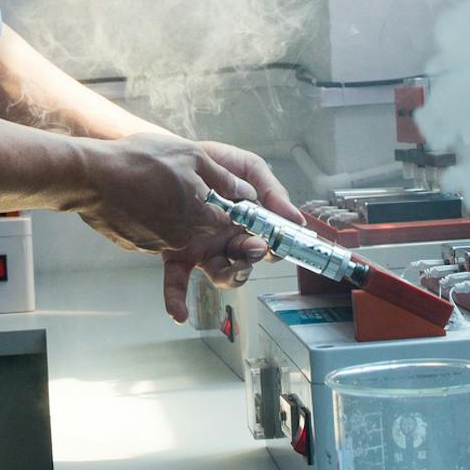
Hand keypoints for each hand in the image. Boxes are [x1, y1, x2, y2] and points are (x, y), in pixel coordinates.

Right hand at [72, 132, 257, 256]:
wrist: (91, 176)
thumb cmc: (141, 161)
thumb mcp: (191, 156)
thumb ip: (223, 178)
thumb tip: (245, 192)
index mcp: (201, 217)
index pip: (228, 221)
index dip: (230, 207)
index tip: (226, 196)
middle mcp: (182, 238)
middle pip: (203, 229)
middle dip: (200, 211)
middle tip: (183, 186)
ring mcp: (156, 245)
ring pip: (177, 232)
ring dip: (174, 215)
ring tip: (156, 186)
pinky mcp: (136, 245)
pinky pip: (153, 234)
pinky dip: (152, 220)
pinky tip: (139, 197)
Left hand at [159, 139, 304, 322]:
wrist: (173, 155)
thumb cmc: (215, 162)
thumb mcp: (249, 168)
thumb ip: (273, 190)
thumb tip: (297, 219)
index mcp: (249, 222)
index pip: (270, 242)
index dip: (279, 246)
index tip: (283, 242)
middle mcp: (228, 240)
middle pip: (248, 260)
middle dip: (253, 258)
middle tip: (254, 247)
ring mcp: (204, 248)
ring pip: (222, 274)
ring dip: (231, 276)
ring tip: (235, 269)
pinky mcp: (177, 253)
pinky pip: (177, 280)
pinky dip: (177, 299)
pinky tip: (179, 314)